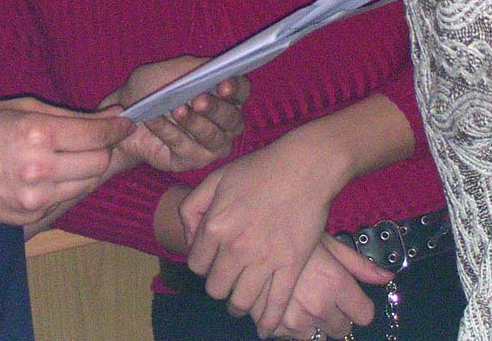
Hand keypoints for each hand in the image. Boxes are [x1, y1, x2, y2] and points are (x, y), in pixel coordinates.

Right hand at [0, 97, 132, 240]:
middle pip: (99, 162)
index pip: (96, 134)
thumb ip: (67, 114)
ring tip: (75, 152)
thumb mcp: (18, 107)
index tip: (126, 120)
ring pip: (88, 183)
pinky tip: (54, 170)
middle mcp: (40, 169)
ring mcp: (35, 199)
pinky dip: (69, 184)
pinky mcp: (30, 217)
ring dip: (89, 167)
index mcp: (37, 133)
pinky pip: (67, 199)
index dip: (117, 126)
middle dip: (104, 147)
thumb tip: (110, 116)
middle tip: (98, 135)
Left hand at [101, 57, 249, 173]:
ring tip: (177, 110)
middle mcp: (223, 123)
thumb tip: (213, 70)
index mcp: (224, 95)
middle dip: (216, 109)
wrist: (126, 110)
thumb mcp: (170, 70)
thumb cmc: (153, 87)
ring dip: (195, 123)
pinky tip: (154, 119)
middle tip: (198, 100)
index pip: (242, 91)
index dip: (236, 89)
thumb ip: (193, 69)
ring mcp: (209, 145)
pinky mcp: (189, 160)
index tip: (223, 84)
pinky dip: (169, 132)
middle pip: (232, 118)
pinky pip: (184, 147)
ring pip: (213, 138)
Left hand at [180, 139, 330, 331]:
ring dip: (237, 305)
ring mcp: (265, 259)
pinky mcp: (291, 265)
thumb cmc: (260, 168)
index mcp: (216, 226)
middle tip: (227, 278)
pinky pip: (276, 304)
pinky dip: (268, 321)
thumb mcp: (216, 178)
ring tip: (240, 302)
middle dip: (218, 285)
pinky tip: (265, 328)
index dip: (201, 264)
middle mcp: (236, 247)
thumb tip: (188, 237)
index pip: (195, 265)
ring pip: (241, 302)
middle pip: (215, 288)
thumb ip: (193, 206)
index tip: (211, 261)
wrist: (304, 167)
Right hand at [264, 234, 389, 338]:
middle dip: (336, 315)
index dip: (358, 305)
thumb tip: (388, 277)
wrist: (250, 231)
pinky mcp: (272, 325)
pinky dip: (287, 325)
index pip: (364, 315)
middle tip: (322, 294)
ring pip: (316, 335)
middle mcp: (318, 306)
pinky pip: (289, 336)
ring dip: (311, 322)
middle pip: (342, 329)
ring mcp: (294, 318)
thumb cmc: (293, 230)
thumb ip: (359, 264)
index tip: (350, 297)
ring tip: (301, 297)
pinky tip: (283, 303)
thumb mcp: (328, 241)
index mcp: (335, 283)